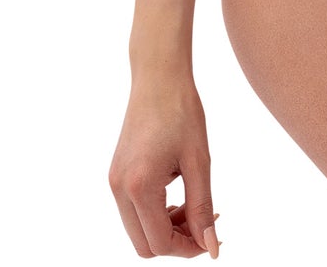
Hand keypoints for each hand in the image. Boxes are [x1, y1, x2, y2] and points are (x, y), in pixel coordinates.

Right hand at [109, 76, 222, 257]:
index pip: (160, 243)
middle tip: (205, 223)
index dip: (188, 248)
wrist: (159, 76)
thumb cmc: (182, 111)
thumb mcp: (199, 161)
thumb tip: (211, 247)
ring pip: (137, 230)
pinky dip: (155, 213)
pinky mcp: (116, 174)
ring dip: (166, 228)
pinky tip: (177, 196)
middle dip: (176, 242)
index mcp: (139, 187)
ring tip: (194, 207)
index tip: (212, 238)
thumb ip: (203, 208)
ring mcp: (114, 182)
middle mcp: (119, 189)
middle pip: (144, 245)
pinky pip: (133, 211)